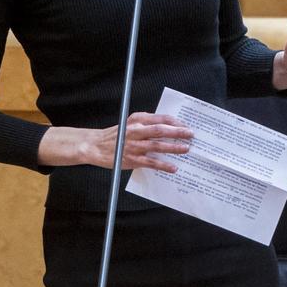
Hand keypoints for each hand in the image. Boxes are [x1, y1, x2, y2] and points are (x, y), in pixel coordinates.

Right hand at [38, 112, 192, 172]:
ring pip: (157, 146)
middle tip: (191, 135)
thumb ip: (147, 123)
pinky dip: (163, 165)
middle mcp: (136, 131)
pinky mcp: (132, 159)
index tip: (186, 125)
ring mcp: (134, 146)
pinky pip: (150, 162)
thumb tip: (168, 126)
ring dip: (173, 147)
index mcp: (137, 120)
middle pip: (160, 130)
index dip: (175, 122)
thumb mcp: (131, 123)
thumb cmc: (116, 134)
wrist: (96, 146)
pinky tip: (173, 167)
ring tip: (186, 149)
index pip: (160, 118)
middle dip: (178, 132)